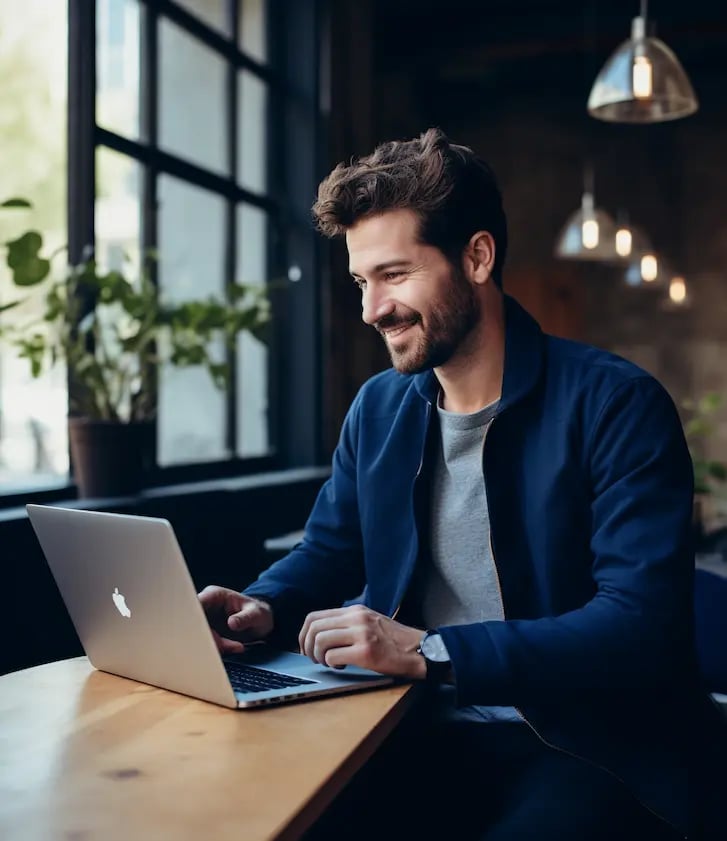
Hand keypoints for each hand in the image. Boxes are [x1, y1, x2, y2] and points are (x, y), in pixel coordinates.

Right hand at [198, 585, 273, 654]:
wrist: (261, 623)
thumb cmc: (258, 612)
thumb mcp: (256, 613)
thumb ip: (244, 618)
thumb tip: (232, 623)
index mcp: (214, 595)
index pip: (197, 604)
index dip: (196, 619)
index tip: (207, 632)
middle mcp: (206, 607)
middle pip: (195, 624)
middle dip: (209, 637)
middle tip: (225, 645)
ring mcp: (206, 621)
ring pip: (200, 636)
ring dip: (215, 645)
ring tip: (237, 646)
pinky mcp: (209, 633)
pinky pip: (208, 643)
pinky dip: (219, 649)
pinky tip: (234, 648)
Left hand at [298, 604, 425, 679]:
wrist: (419, 650)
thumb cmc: (394, 640)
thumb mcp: (370, 622)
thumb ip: (349, 623)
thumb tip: (321, 634)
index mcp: (355, 611)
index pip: (315, 616)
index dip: (304, 634)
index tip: (306, 647)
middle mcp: (357, 618)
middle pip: (314, 628)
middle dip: (307, 647)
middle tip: (314, 659)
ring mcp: (362, 634)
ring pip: (321, 642)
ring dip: (319, 657)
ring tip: (328, 663)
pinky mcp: (366, 652)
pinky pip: (333, 657)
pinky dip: (331, 665)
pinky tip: (342, 666)